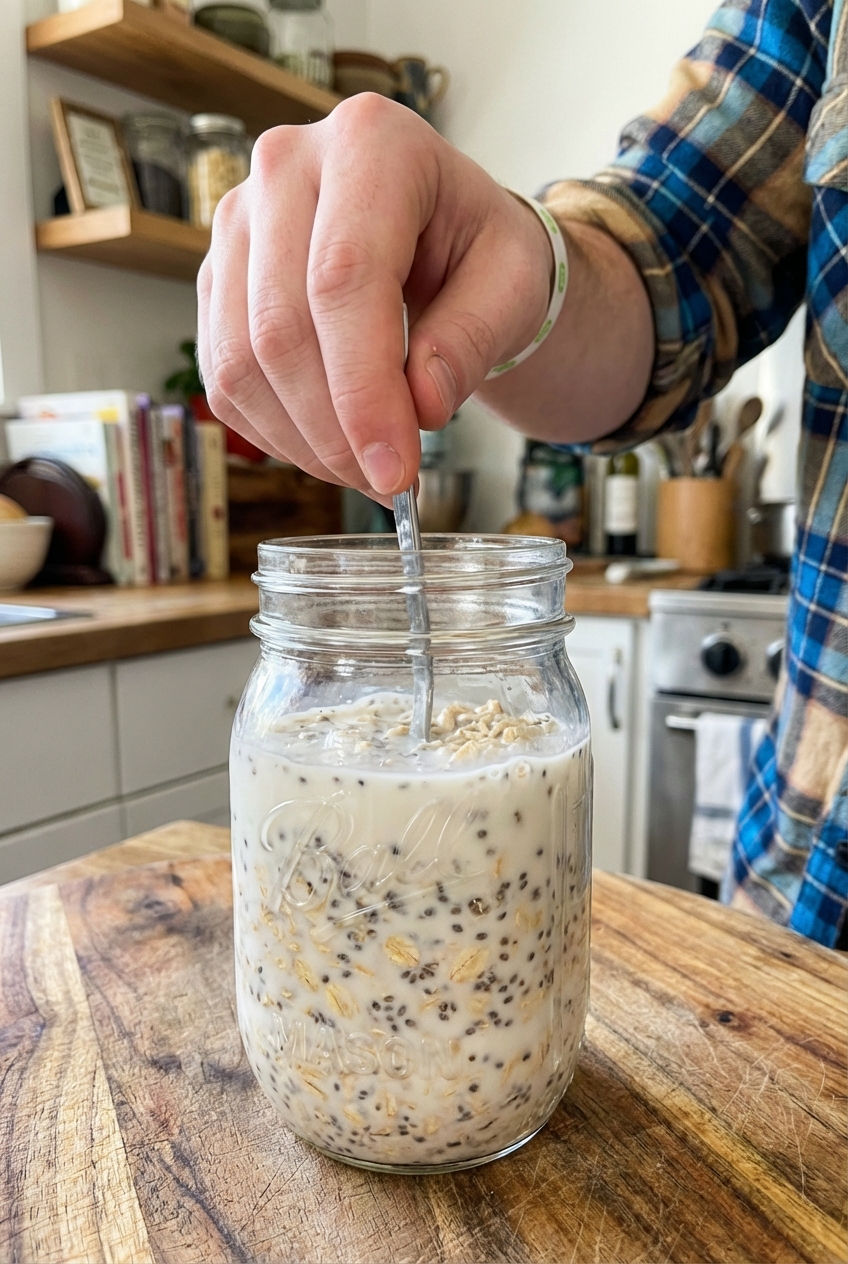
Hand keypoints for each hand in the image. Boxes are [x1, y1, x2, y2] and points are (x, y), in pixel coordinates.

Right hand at [196, 94, 551, 499]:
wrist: (441, 234)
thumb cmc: (481, 251)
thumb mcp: (512, 283)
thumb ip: (472, 338)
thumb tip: (420, 406)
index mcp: (371, 142)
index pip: (343, 279)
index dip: (362, 389)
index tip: (395, 470)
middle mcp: (286, 166)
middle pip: (280, 327)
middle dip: (334, 429)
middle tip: (388, 483)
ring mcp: (238, 222)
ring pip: (240, 360)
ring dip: (303, 442)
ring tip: (366, 471)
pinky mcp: (216, 278)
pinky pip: (224, 378)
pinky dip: (276, 433)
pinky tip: (329, 448)